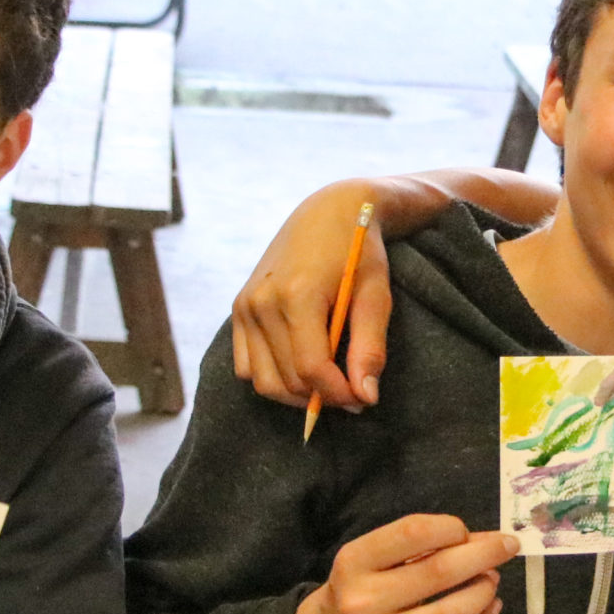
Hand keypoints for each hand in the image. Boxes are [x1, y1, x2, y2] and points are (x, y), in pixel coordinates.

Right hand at [232, 179, 395, 409]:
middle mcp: (262, 302)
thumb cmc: (360, 252)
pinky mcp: (238, 309)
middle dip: (321, 398)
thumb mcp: (375, 295)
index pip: (312, 369)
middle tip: (352, 394)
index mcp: (297, 295)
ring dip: (296, 395)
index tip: (361, 401)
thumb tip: (365, 397)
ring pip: (264, 381)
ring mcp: (245, 306)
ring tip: (328, 384)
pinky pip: (245, 366)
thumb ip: (369, 348)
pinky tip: (301, 367)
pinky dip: (272, 378)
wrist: (328, 212)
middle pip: (288, 380)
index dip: (338, 395)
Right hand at [294, 515, 516, 613]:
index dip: (452, 527)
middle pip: (439, 572)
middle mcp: (362, 604)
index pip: (414, 532)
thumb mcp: (367, 561)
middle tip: (507, 546)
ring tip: (491, 581)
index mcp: (353, 563)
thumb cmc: (354, 594)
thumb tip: (481, 541)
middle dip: (484, 555)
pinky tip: (490, 611)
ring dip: (483, 592)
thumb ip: (415, 548)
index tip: (467, 532)